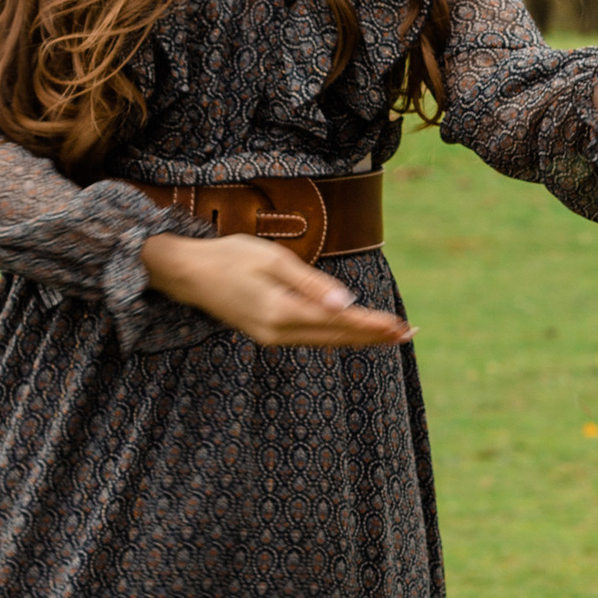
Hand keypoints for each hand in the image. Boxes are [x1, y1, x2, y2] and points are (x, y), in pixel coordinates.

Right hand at [140, 230, 412, 347]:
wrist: (188, 274)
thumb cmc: (229, 257)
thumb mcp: (273, 259)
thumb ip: (311, 284)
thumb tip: (345, 302)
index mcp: (282, 312)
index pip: (338, 321)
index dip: (371, 324)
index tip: (399, 326)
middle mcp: (278, 332)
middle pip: (336, 337)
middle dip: (373, 335)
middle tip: (409, 335)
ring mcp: (272, 337)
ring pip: (326, 340)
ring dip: (359, 338)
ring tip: (392, 336)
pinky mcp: (268, 334)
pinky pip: (312, 338)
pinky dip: (338, 336)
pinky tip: (355, 334)